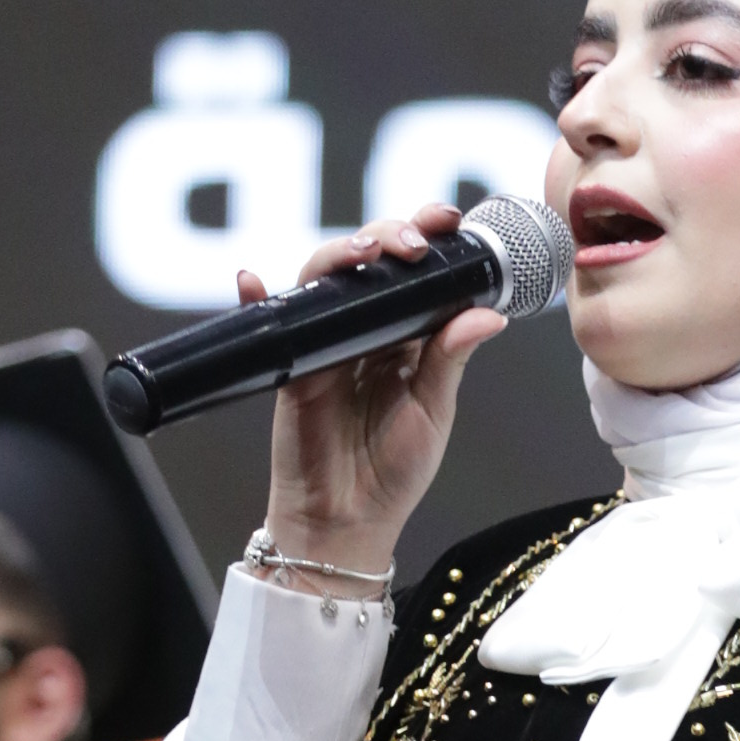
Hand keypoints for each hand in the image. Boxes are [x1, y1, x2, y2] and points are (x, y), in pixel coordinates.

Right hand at [251, 205, 506, 583]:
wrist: (346, 521)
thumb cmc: (393, 471)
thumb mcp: (433, 411)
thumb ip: (451, 359)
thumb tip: (488, 314)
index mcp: (407, 336)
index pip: (416, 272)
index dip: (427, 236)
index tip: (448, 218)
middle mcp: (365, 330)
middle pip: (368, 260)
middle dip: (388, 234)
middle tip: (412, 240)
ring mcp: (324, 343)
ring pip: (324, 279)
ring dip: (338, 254)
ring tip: (363, 252)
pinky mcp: (290, 365)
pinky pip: (271, 322)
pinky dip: (256, 297)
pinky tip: (251, 280)